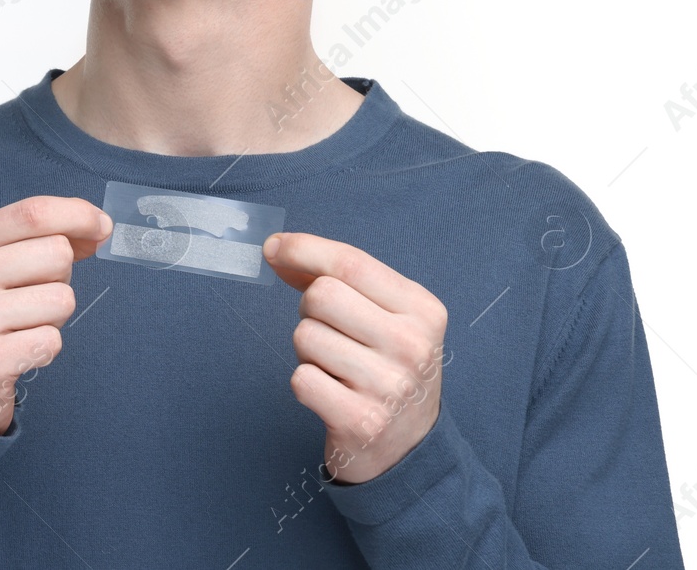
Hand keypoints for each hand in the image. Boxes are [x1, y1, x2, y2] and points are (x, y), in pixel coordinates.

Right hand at [0, 196, 111, 434]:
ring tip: (20, 328)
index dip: (78, 215)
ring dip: (53, 318)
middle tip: (29, 300)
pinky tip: (16, 353)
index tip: (102, 227)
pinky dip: (44, 349)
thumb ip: (38, 239)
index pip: (32, 213)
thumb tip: (98, 227)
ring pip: (62, 299)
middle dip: (60, 278)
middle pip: (57, 253)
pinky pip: (52, 340)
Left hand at [263, 231, 449, 483]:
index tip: (273, 247)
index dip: (303, 249)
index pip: (350, 263)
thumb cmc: (387, 369)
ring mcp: (389, 386)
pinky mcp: (361, 421)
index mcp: (423, 310)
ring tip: (337, 370)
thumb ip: (339, 279)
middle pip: (322, 295)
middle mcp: (413, 345)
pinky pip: (301, 378)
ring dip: (308, 352)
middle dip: (310, 310)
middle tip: (331, 335)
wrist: (409, 450)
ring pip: (306, 336)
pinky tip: (331, 395)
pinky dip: (306, 384)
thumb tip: (278, 249)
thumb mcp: (385, 318)